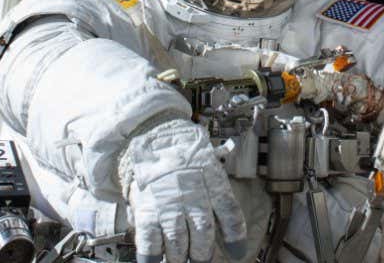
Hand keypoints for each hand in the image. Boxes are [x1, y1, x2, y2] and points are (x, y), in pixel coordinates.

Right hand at [124, 119, 247, 262]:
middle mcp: (192, 194)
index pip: (230, 213)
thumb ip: (215, 190)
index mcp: (212, 180)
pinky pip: (151, 242)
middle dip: (202, 253)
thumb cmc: (182, 150)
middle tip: (199, 258)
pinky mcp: (147, 210)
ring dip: (180, 257)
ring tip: (179, 259)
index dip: (235, 237)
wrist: (152, 133)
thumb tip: (223, 221)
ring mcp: (169, 204)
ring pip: (179, 243)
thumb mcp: (207, 162)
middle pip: (204, 233)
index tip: (237, 253)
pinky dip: (153, 257)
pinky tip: (154, 261)